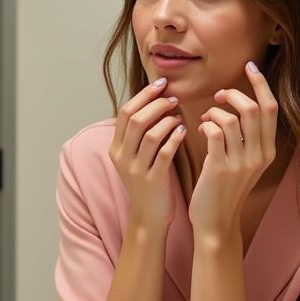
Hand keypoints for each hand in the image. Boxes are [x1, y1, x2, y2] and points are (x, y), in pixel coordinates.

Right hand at [109, 77, 186, 229]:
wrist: (149, 216)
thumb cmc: (149, 180)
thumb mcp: (136, 156)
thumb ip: (141, 132)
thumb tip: (158, 100)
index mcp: (116, 148)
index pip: (125, 112)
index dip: (143, 95)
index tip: (161, 84)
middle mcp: (122, 157)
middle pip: (136, 119)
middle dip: (156, 104)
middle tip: (173, 98)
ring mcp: (136, 169)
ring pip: (150, 135)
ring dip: (167, 120)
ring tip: (179, 115)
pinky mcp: (152, 179)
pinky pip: (164, 153)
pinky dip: (174, 138)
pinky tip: (183, 131)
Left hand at [188, 61, 277, 239]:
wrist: (216, 222)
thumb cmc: (224, 188)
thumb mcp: (244, 162)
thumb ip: (246, 137)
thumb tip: (239, 106)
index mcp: (268, 150)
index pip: (271, 108)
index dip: (261, 84)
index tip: (250, 67)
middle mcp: (259, 154)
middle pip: (254, 108)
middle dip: (235, 93)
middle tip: (219, 94)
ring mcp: (241, 162)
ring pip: (231, 118)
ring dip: (214, 110)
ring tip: (205, 116)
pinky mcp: (221, 168)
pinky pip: (214, 132)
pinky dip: (205, 123)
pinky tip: (199, 128)